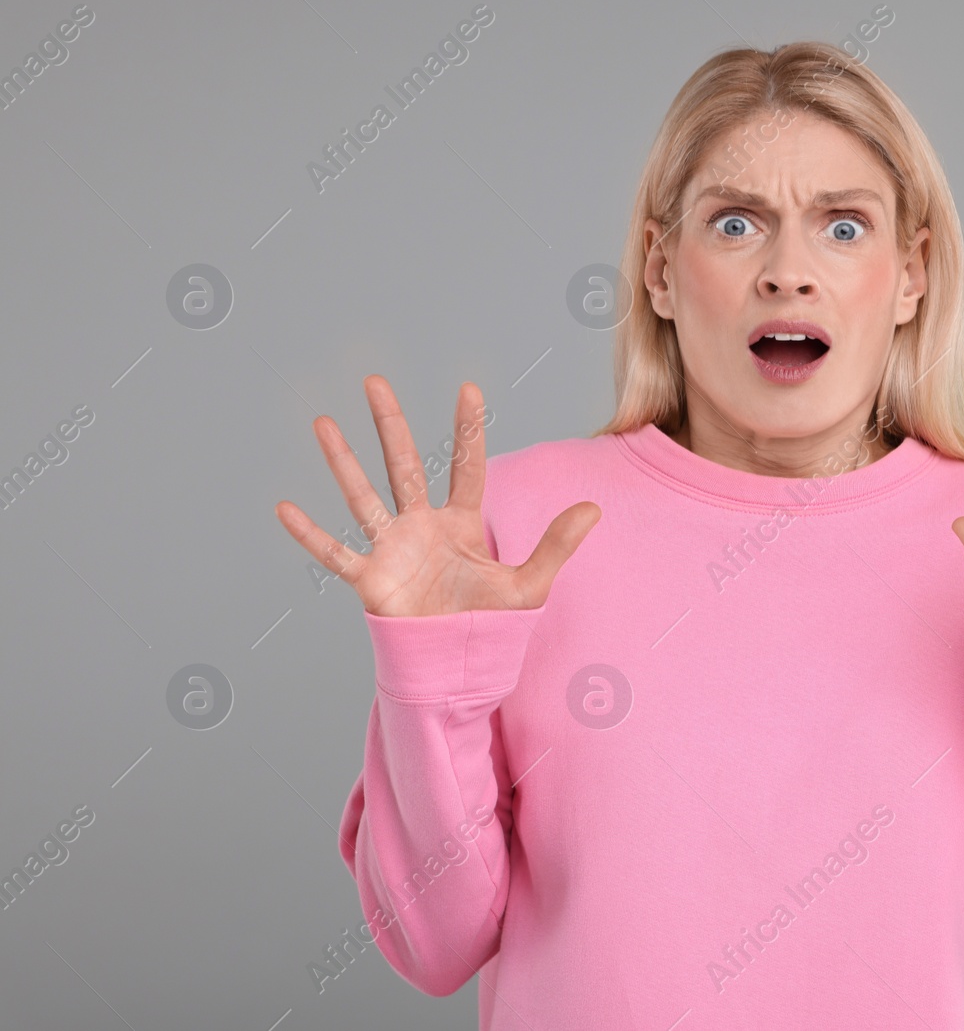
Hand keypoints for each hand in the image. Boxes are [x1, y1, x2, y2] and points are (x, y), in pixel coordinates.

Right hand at [275, 375, 600, 617]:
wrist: (456, 666)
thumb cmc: (488, 626)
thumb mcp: (530, 584)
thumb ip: (556, 544)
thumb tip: (594, 508)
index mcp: (461, 523)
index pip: (465, 467)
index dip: (468, 431)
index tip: (469, 389)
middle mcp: (422, 527)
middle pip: (404, 464)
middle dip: (390, 424)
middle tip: (376, 381)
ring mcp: (393, 550)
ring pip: (364, 496)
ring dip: (343, 462)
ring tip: (322, 424)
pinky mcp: (372, 580)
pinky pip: (336, 554)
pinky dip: (311, 535)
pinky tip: (285, 508)